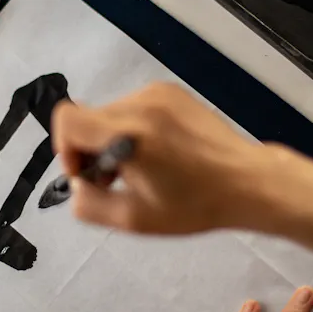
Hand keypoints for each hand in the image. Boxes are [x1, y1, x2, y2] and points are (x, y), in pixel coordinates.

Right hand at [53, 82, 274, 233]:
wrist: (247, 181)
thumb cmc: (194, 206)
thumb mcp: (134, 219)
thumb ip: (89, 204)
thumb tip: (76, 184)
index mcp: (129, 134)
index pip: (67, 118)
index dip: (65, 148)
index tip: (87, 173)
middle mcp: (140, 103)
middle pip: (88, 118)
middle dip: (91, 150)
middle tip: (115, 180)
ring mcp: (157, 93)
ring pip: (109, 114)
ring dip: (112, 139)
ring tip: (141, 168)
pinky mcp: (171, 91)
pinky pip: (132, 107)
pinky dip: (132, 128)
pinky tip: (157, 152)